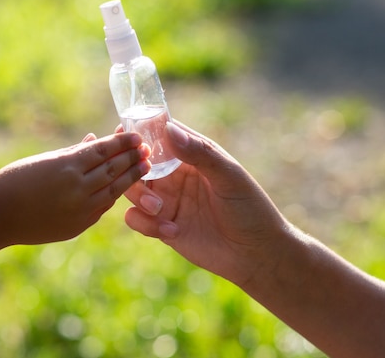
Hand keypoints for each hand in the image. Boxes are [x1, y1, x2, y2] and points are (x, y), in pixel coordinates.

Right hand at [0, 132, 150, 246]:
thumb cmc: (14, 181)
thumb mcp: (44, 160)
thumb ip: (73, 152)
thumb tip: (95, 139)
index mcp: (67, 166)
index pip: (103, 150)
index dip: (122, 142)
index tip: (136, 135)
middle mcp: (77, 187)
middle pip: (113, 169)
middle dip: (132, 158)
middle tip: (148, 149)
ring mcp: (79, 209)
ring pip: (113, 190)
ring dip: (131, 177)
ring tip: (145, 167)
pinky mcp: (78, 226)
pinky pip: (102, 207)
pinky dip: (113, 195)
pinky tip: (123, 186)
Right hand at [124, 122, 286, 286]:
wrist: (256, 254)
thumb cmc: (250, 208)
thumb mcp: (229, 176)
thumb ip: (200, 153)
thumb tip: (168, 130)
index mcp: (191, 155)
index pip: (159, 134)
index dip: (140, 131)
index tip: (127, 135)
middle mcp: (174, 175)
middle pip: (138, 162)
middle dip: (132, 168)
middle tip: (143, 177)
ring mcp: (167, 200)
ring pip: (132, 189)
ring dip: (138, 197)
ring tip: (159, 209)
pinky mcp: (162, 226)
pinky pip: (136, 219)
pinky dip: (144, 223)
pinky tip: (172, 231)